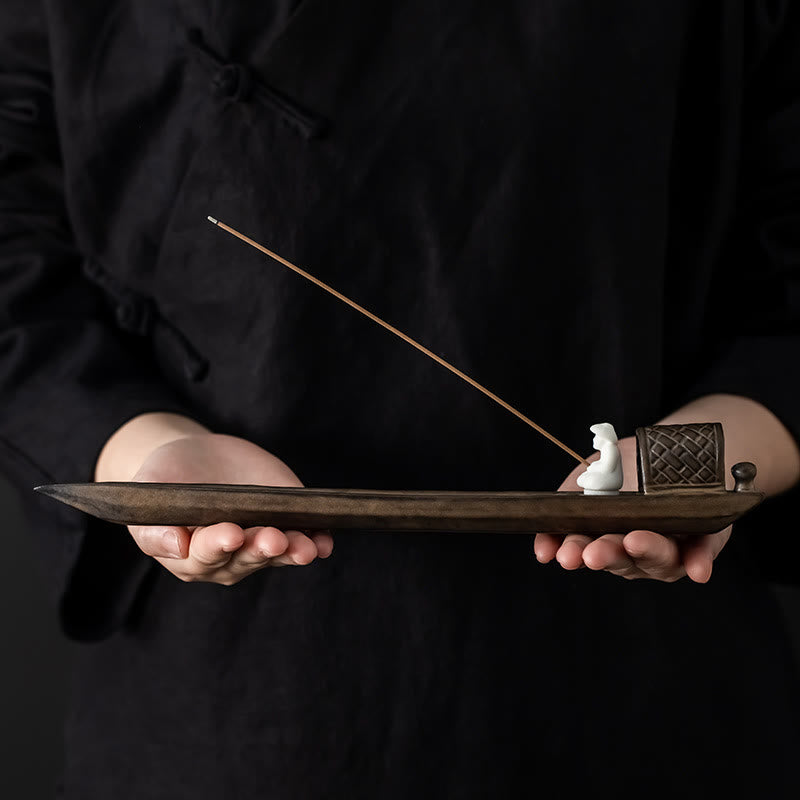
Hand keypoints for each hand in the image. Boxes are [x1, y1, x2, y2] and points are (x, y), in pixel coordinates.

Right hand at [127, 433, 332, 584]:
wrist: (194, 458)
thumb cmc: (165, 480)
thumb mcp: (148, 494)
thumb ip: (153, 526)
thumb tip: (175, 546)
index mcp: (191, 555)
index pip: (205, 556)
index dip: (219, 545)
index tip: (231, 533)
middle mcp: (228, 558)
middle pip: (246, 558)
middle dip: (260, 548)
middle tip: (272, 537)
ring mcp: (259, 544)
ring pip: (278, 556)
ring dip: (292, 552)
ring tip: (304, 546)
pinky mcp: (285, 526)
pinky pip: (303, 541)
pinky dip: (315, 542)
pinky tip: (324, 542)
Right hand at [533, 436, 730, 582]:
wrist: (673, 450)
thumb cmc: (629, 467)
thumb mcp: (594, 473)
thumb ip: (571, 496)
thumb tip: (545, 523)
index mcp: (604, 535)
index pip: (583, 547)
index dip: (569, 550)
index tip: (556, 553)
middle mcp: (634, 551)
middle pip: (619, 558)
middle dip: (604, 555)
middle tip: (591, 554)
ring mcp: (669, 550)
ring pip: (657, 559)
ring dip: (645, 552)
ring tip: (633, 542)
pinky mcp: (704, 542)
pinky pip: (703, 553)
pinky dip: (699, 561)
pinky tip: (698, 570)